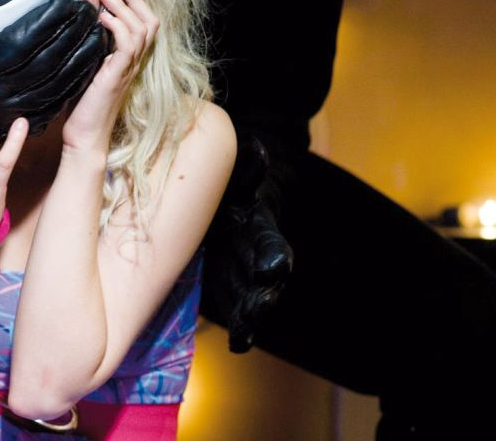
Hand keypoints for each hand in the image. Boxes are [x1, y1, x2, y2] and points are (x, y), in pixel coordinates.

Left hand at [61, 0, 157, 155]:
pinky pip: (127, 44)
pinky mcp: (117, 76)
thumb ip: (92, 50)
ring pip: (140, 29)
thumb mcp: (87, 71)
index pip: (143, 25)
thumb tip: (80, 26)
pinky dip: (117, 26)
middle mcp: (132, 64)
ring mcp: (127, 70)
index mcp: (128, 61)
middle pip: (150, 23)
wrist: (84, 137)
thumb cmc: (82, 108)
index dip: (137, 0)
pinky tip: (101, 17)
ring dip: (123, 7)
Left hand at [206, 133, 293, 352]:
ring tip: (245, 334)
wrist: (242, 182)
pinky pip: (229, 302)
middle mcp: (254, 249)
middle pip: (262, 278)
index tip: (272, 268)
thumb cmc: (240, 172)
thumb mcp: (244, 165)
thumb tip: (256, 151)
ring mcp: (240, 267)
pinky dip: (240, 325)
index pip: (269, 243)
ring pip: (248, 295)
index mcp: (258, 222)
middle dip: (260, 296)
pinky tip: (238, 344)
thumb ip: (251, 162)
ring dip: (249, 314)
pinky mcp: (223, 278)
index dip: (272, 255)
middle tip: (256, 312)